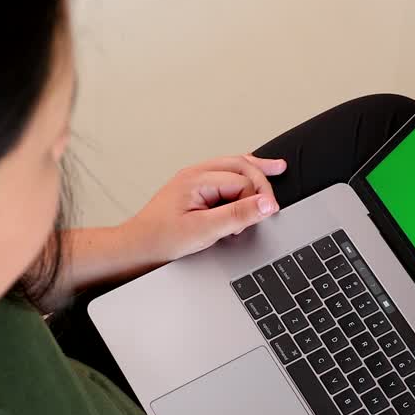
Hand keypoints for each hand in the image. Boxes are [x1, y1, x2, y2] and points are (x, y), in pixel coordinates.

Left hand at [121, 154, 286, 265]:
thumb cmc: (162, 240)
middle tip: (273, 203)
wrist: (137, 248)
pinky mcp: (194, 190)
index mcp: (196, 179)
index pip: (241, 181)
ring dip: (254, 171)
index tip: (262, 218)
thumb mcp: (204, 231)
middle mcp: (195, 174)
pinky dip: (241, 177)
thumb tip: (266, 204)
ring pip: (232, 166)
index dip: (255, 201)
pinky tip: (251, 177)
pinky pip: (223, 176)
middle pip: (239, 165)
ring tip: (277, 168)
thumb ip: (238, 215)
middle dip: (260, 181)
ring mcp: (194, 180)